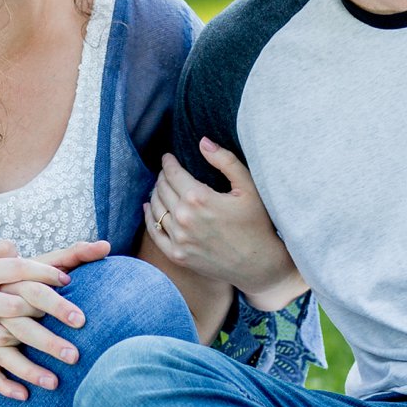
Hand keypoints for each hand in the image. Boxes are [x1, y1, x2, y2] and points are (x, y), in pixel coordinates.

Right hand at [0, 242, 107, 402]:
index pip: (16, 268)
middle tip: (81, 323)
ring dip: (33, 357)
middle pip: (16, 307)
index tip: (69, 282)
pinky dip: (5, 379)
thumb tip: (22, 250)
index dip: (44, 273)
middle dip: (51, 314)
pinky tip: (26, 391)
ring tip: (61, 370)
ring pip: (4, 341)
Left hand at [142, 145, 302, 307]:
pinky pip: (154, 232)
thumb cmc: (256, 224)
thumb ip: (225, 161)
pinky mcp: (177, 256)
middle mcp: (184, 218)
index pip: (173, 173)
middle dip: (162, 177)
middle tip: (167, 172)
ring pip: (155, 208)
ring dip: (155, 194)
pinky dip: (149, 218)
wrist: (257, 264)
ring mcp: (178, 239)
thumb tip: (202, 142)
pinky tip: (149, 208)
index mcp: (198, 198)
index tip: (168, 157)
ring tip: (161, 187)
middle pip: (162, 189)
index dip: (168, 162)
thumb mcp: (247, 187)